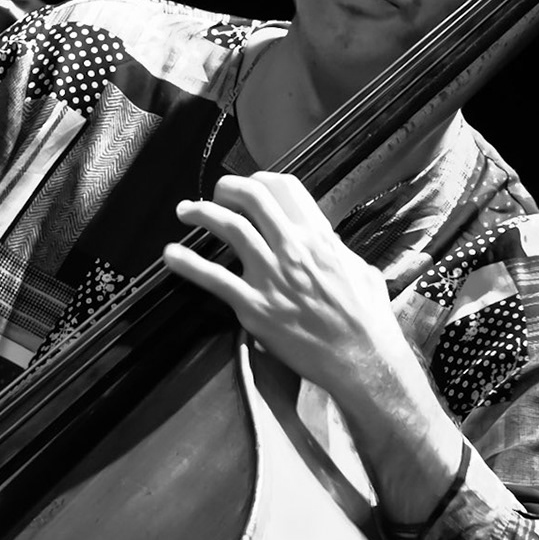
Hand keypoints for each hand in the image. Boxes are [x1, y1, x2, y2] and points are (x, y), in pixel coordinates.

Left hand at [162, 170, 465, 524]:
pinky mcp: (254, 307)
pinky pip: (213, 278)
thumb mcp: (362, 271)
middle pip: (253, 198)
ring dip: (202, 212)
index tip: (250, 185)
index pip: (287, 190)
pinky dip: (188, 263)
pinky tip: (171, 255)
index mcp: (320, 238)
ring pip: (229, 228)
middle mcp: (293, 249)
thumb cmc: (367, 320)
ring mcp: (271, 276)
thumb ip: (338, 253)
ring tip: (185, 210)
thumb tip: (329, 245)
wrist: (361, 359)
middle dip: (228, 188)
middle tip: (215, 192)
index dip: (262, 180)